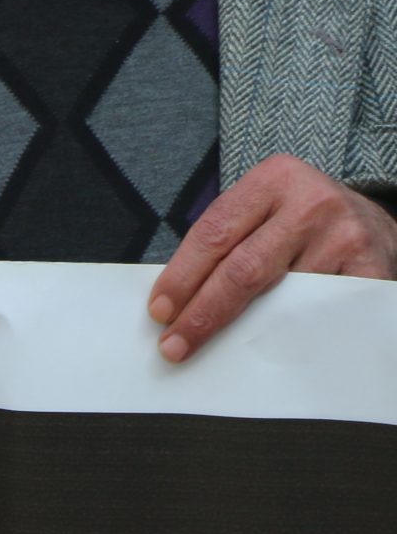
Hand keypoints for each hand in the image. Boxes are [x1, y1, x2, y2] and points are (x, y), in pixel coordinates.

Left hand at [147, 154, 396, 361]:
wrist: (378, 226)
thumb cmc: (306, 222)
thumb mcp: (267, 210)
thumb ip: (229, 240)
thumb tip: (176, 297)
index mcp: (274, 180)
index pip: (213, 234)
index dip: (181, 276)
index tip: (159, 311)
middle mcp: (311, 203)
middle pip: (241, 269)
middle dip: (202, 312)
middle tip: (174, 345)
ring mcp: (345, 237)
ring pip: (280, 298)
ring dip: (244, 332)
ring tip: (215, 353)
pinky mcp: (371, 271)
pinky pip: (317, 314)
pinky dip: (288, 336)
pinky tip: (266, 352)